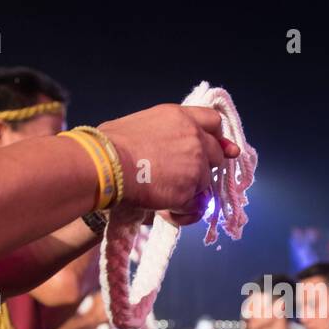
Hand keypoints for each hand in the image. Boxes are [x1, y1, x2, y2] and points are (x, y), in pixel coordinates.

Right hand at [96, 105, 239, 220]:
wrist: (106, 166)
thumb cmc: (109, 145)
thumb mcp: (138, 124)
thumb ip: (162, 132)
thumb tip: (161, 145)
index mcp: (180, 117)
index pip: (213, 121)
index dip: (218, 137)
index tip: (222, 149)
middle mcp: (194, 138)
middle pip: (217, 155)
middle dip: (204, 168)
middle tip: (183, 178)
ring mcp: (195, 165)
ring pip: (205, 183)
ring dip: (189, 191)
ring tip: (163, 195)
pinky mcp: (190, 190)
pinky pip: (196, 206)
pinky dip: (183, 211)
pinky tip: (165, 209)